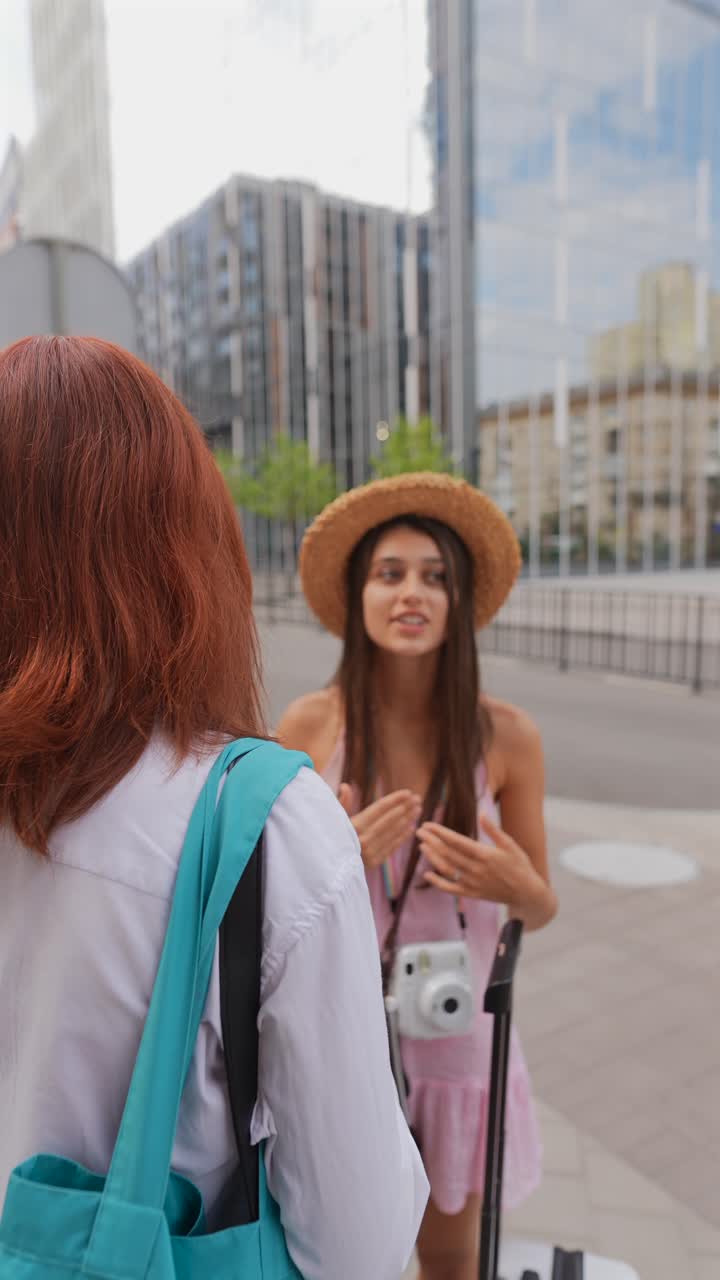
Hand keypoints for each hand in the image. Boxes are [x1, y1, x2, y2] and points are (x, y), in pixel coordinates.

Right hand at [338, 785, 421, 870]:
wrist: (329, 867)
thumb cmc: (331, 837)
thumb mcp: (334, 819)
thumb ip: (342, 803)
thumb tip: (346, 785)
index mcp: (353, 825)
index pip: (378, 809)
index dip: (394, 800)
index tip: (408, 792)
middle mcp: (362, 839)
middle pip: (389, 820)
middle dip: (405, 808)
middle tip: (417, 799)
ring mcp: (369, 852)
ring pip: (392, 833)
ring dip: (407, 820)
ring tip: (417, 810)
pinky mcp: (374, 862)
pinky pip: (391, 847)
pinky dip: (402, 837)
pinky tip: (411, 827)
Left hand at [417, 812, 538, 906]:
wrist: (527, 893)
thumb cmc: (520, 865)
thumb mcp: (510, 844)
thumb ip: (494, 830)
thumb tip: (482, 813)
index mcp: (485, 854)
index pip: (456, 841)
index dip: (440, 832)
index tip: (427, 825)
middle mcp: (476, 869)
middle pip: (448, 853)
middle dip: (431, 841)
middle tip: (419, 831)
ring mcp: (473, 882)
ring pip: (447, 869)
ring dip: (432, 857)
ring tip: (421, 846)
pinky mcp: (472, 894)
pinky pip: (451, 888)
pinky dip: (438, 882)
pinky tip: (427, 875)